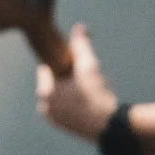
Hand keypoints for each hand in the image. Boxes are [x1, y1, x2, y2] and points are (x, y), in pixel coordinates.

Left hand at [35, 24, 120, 140]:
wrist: (110, 126)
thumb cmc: (98, 95)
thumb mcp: (89, 66)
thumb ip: (81, 45)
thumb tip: (80, 27)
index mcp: (45, 91)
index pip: (47, 66)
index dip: (62, 62)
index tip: (76, 64)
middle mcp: (44, 106)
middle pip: (53, 81)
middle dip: (66, 76)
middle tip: (84, 77)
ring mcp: (53, 118)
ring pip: (59, 95)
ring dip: (69, 89)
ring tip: (87, 89)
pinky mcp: (63, 126)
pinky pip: (64, 107)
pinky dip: (72, 103)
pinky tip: (87, 101)